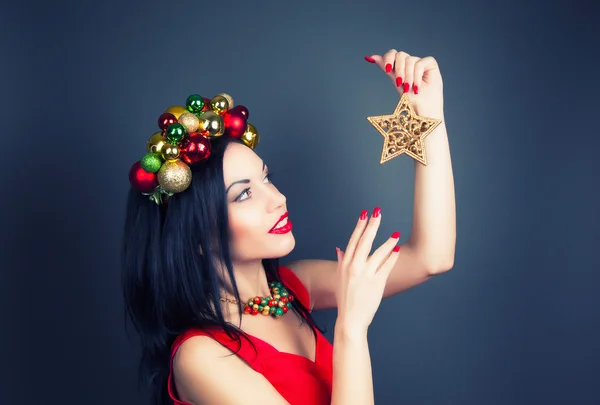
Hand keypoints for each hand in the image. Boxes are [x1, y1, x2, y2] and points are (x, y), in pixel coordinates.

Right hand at [335, 208, 400, 331]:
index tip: (364, 214)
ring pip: (378, 253)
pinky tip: (397, 250)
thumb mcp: (340, 278)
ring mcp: (365, 275)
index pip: (353, 240)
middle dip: (372, 225)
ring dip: (388, 241)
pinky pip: (386, 266)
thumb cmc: (346, 299)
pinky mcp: (377, 283)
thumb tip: (339, 249)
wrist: (350, 318)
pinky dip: (392, 257)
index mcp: (344, 264)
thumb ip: (341, 262)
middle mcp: (354, 267)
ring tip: (396, 233)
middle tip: (378, 212)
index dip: (359, 226)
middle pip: (364, 241)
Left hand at [365, 49, 443, 117]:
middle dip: (398, 70)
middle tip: (399, 83)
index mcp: (400, 66)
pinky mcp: (430, 64)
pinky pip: (420, 63)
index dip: (388, 58)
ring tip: (409, 88)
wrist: (422, 110)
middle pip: (400, 55)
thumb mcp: (396, 82)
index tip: (387, 70)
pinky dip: (417, 76)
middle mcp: (410, 63)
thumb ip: (387, 68)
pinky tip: (417, 88)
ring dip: (408, 76)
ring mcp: (420, 62)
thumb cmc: (410, 100)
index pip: (392, 54)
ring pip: (410, 60)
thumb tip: (370, 57)